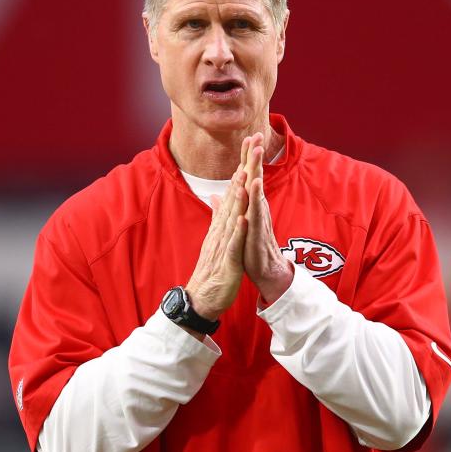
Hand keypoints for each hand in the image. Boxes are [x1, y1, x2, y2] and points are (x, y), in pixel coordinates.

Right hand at [185, 167, 248, 319]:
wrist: (203, 297)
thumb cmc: (213, 269)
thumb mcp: (217, 238)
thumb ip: (218, 216)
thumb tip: (218, 196)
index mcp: (221, 226)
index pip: (231, 196)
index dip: (239, 174)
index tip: (246, 153)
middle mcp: (221, 231)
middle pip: (232, 199)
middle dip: (240, 176)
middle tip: (247, 154)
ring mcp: (223, 245)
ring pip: (232, 217)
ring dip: (238, 198)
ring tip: (244, 178)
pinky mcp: (228, 261)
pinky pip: (233, 244)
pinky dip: (238, 231)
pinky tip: (243, 218)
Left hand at [242, 133, 293, 303]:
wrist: (266, 272)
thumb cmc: (251, 247)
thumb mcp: (237, 223)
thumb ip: (229, 206)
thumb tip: (219, 194)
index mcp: (251, 205)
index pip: (249, 176)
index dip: (248, 157)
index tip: (250, 136)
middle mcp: (257, 209)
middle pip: (256, 179)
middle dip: (256, 159)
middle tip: (257, 137)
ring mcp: (257, 222)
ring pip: (257, 196)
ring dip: (256, 179)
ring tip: (255, 162)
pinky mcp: (256, 235)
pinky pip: (255, 218)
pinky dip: (253, 205)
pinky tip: (252, 194)